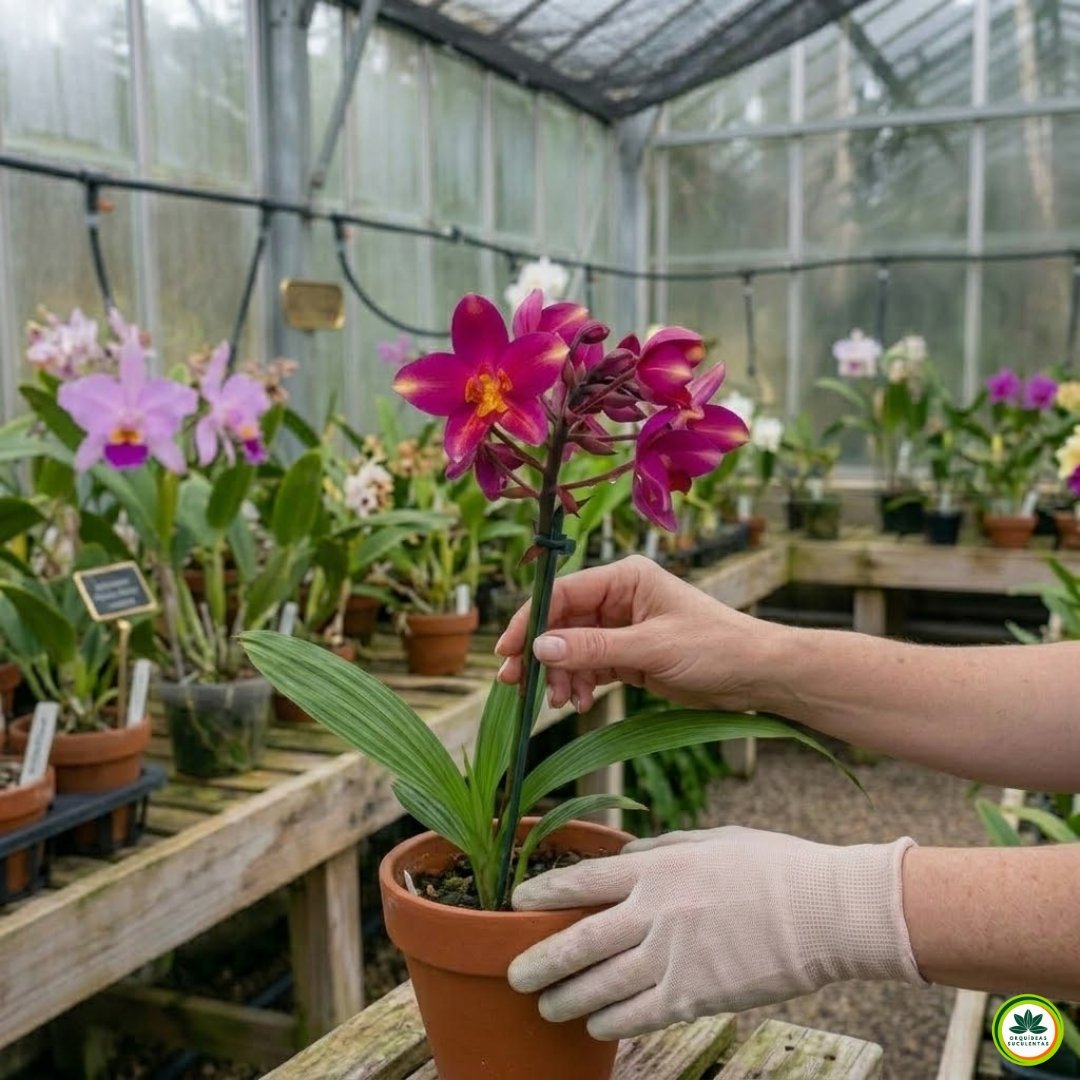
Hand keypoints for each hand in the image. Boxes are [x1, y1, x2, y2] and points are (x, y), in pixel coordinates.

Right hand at [494, 555, 782, 712]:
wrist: (757, 675)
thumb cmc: (715, 648)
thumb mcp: (651, 649)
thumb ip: (593, 649)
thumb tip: (539, 648)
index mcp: (626, 578)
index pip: (563, 592)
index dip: (531, 620)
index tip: (508, 650)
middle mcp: (620, 597)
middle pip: (562, 622)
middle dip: (540, 653)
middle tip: (516, 684)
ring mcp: (623, 626)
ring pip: (572, 647)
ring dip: (560, 674)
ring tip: (560, 700)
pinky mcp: (629, 654)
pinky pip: (590, 665)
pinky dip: (579, 683)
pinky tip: (577, 702)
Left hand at [508, 826, 924, 1040]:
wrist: (824, 910)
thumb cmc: (772, 866)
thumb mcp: (710, 840)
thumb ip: (661, 849)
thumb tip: (624, 860)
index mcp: (657, 867)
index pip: (582, 880)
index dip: (543, 892)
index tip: (517, 901)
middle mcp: (654, 912)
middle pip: (579, 941)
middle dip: (540, 961)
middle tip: (515, 974)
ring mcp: (673, 956)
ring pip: (601, 985)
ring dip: (567, 998)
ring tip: (547, 1006)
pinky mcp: (696, 995)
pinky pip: (640, 1014)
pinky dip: (611, 1022)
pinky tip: (594, 1026)